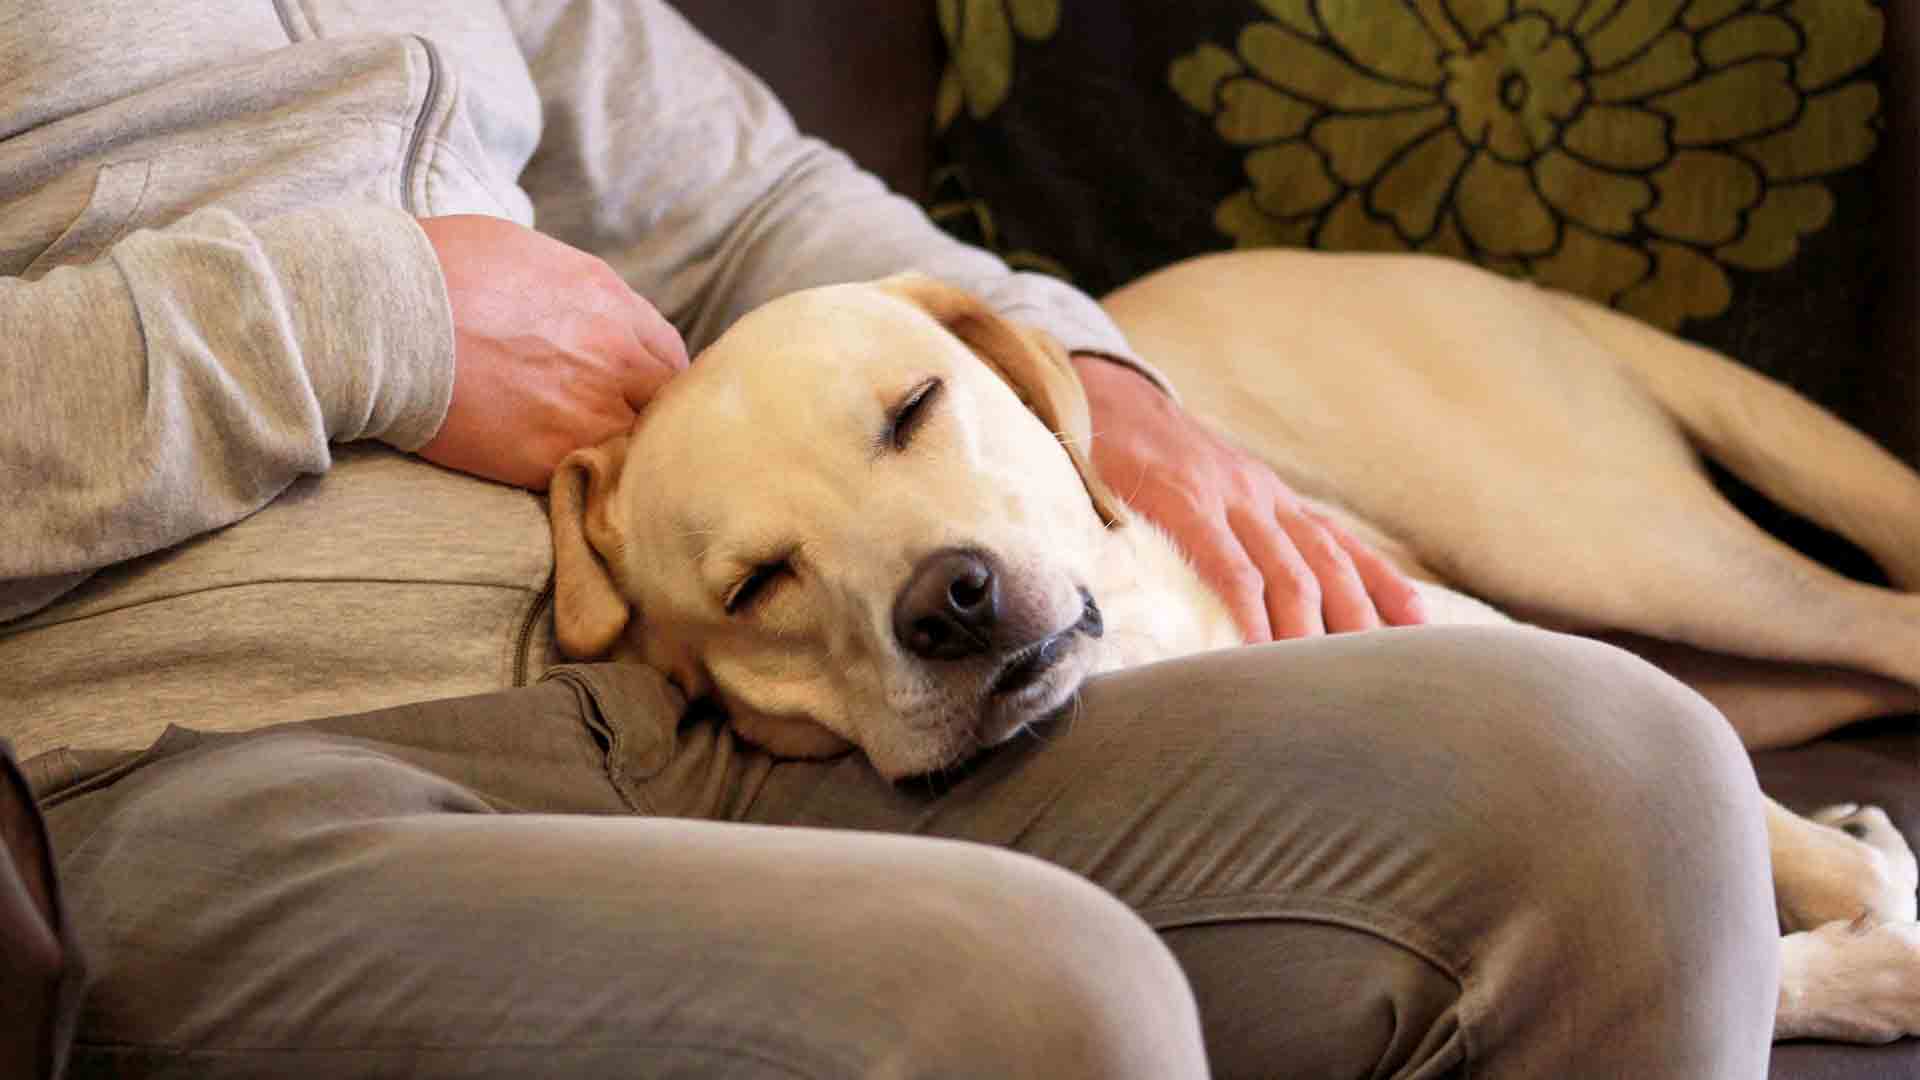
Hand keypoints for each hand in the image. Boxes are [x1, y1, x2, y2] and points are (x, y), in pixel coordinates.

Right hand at [415, 215, 688, 489]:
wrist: (381, 315)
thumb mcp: (524, 255)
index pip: (668, 357)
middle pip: (664, 405)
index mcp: (608, 302)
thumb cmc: (436, 271)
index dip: (652, 381)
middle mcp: (612, 355)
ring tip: (593, 464)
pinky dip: (583, 482)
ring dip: (619, 455)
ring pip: (634, 447)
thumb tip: (581, 315)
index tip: (635, 396)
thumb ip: (573, 293)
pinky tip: (565, 480)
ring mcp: (587, 409)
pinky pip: (590, 477)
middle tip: (621, 435)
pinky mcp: (550, 456)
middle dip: (646, 419)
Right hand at [1072, 353, 1426, 642]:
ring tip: (1322, 682)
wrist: (1098, 394)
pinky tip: (1260, 650)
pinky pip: (1229, 566)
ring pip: (1290, 571)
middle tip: (1379, 671)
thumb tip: (1248, 585)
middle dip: (1359, 619)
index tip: (1417, 623)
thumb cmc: (1142, 454)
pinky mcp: (1183, 503)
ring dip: (1311, 630)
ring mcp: (1226, 497)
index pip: (1338, 541)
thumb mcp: (1202, 483)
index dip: (1381, 581)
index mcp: (1266, 494)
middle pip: (1328, 564)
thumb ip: (1230, 526)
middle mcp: (1260, 495)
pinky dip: (1251, 612)